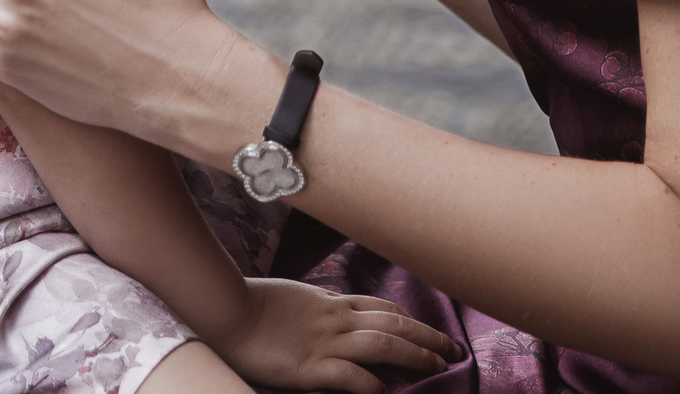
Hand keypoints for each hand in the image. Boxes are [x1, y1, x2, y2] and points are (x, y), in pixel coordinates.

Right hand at [206, 279, 462, 393]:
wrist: (225, 312)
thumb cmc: (251, 304)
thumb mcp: (292, 295)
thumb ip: (317, 302)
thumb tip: (333, 303)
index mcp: (329, 302)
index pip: (380, 307)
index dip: (408, 319)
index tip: (427, 331)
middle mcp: (334, 319)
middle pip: (393, 322)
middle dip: (427, 336)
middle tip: (454, 349)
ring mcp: (324, 342)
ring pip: (383, 343)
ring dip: (416, 354)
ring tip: (440, 366)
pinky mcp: (310, 367)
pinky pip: (351, 376)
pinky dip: (374, 385)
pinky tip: (390, 393)